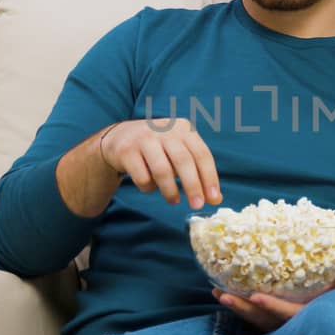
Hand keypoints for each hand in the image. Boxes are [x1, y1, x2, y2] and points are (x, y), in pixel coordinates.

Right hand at [100, 118, 221, 209]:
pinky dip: (149, 187)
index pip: (202, 154)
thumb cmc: (158, 149)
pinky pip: (142, 176)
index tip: (213, 197)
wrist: (119, 137)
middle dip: (192, 186)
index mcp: (183, 128)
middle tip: (197, 205)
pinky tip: (150, 187)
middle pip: (183, 161)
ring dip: (170, 190)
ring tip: (174, 201)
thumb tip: (216, 199)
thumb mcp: (179, 153)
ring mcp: (144, 138)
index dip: (209, 177)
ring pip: (162, 170)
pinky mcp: (126, 151)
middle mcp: (164, 129)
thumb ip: (198, 173)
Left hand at [214, 258, 334, 332]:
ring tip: (217, 292)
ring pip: (254, 320)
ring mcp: (280, 326)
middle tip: (222, 294)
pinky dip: (240, 307)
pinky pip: (253, 317)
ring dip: (236, 307)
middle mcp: (290, 326)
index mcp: (306, 316)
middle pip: (262, 320)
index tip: (255, 296)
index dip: (272, 307)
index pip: (287, 314)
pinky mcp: (273, 323)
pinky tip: (224, 293)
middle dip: (242, 308)